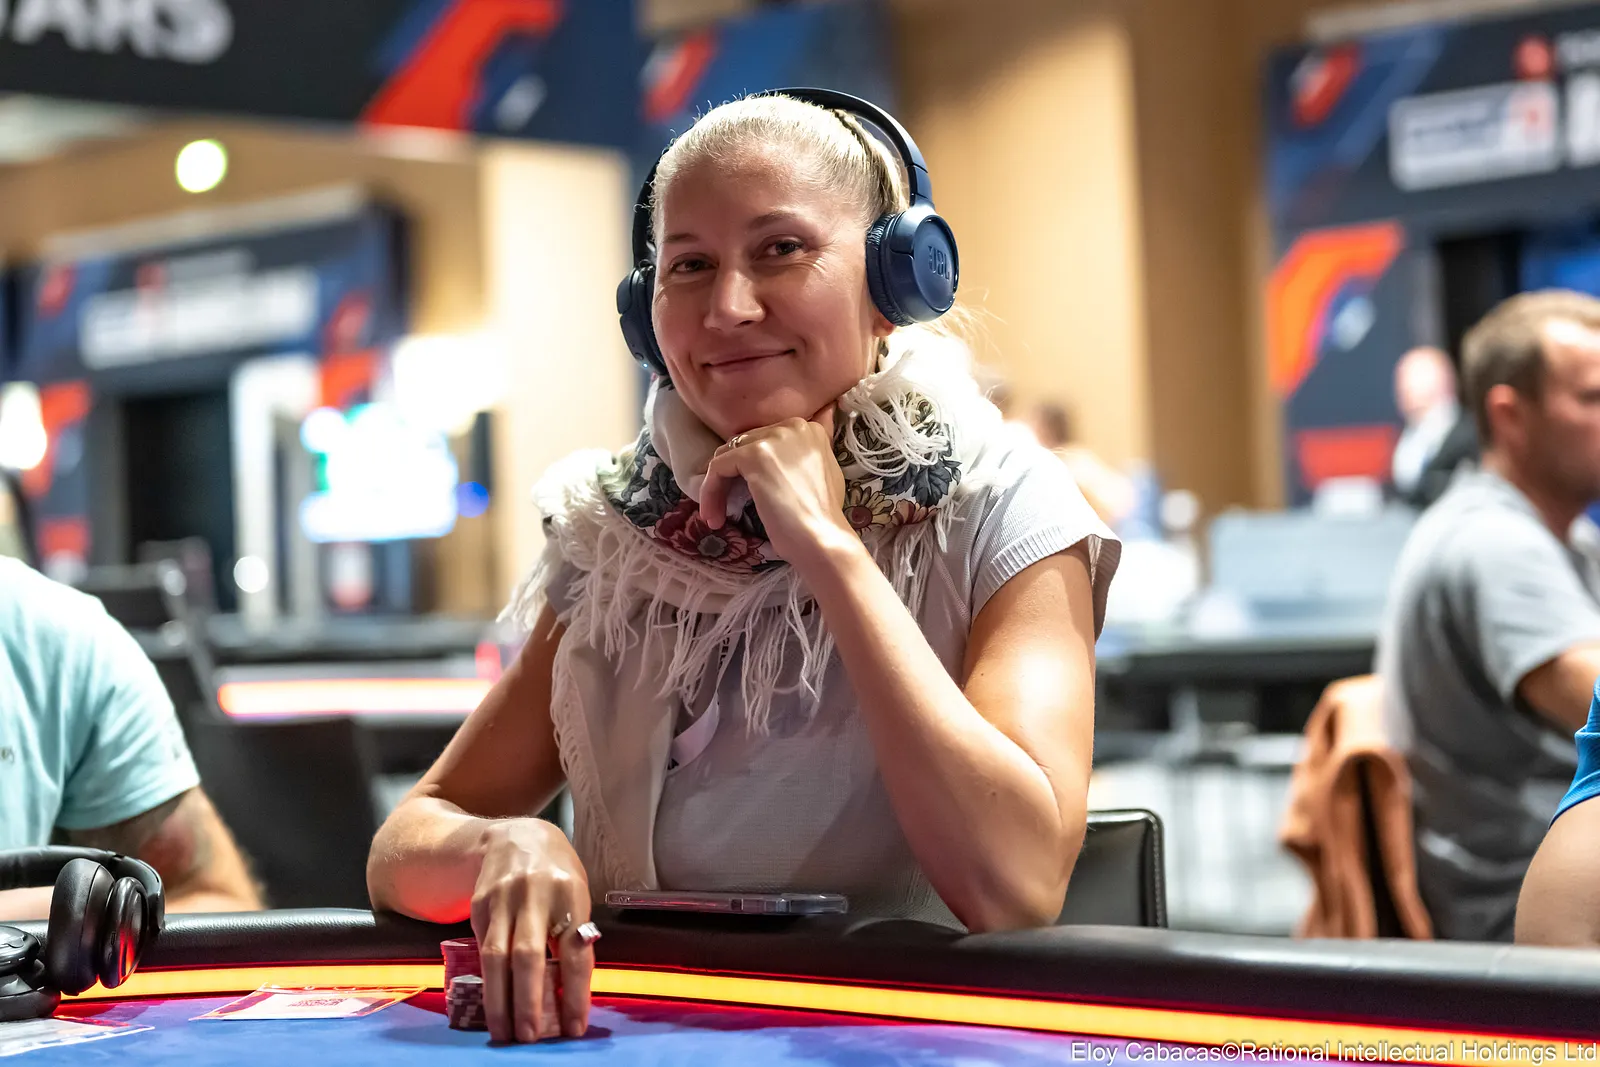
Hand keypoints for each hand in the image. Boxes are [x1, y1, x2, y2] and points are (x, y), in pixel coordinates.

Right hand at [470, 818, 593, 1042]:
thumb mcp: (576, 894)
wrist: (516, 836)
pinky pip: (482, 949)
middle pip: (528, 955)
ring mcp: (502, 899)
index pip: (574, 950)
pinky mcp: (478, 906)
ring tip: (505, 1032)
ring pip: (497, 957)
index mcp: (569, 892)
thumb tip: (570, 993)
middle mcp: (534, 894)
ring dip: (500, 1000)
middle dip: (529, 1001)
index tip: (575, 1027)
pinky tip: (492, 1004)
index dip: (575, 991)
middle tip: (531, 1037)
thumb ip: (574, 934)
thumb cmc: (556, 873)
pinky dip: (488, 981)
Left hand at [699, 405, 859, 570]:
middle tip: (729, 508)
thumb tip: (786, 452)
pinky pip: (718, 467)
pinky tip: (713, 516)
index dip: (751, 468)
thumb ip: (804, 457)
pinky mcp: (754, 455)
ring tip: (717, 517)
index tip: (747, 495)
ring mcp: (773, 439)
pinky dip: (710, 491)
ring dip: (718, 486)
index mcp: (809, 429)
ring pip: (728, 456)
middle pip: (745, 445)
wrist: (822, 539)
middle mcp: (793, 426)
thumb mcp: (822, 475)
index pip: (765, 440)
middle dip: (733, 477)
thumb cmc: (821, 518)